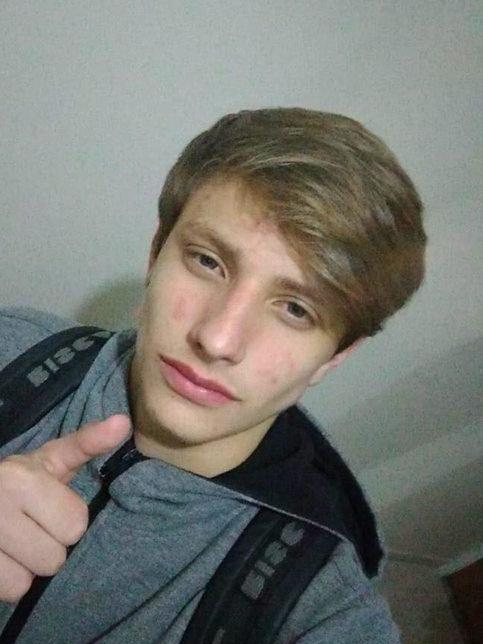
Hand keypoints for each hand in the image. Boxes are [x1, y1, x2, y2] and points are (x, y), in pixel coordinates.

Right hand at [0, 414, 129, 602]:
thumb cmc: (17, 480)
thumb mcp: (51, 459)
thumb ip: (87, 443)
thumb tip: (124, 422)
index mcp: (23, 479)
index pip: (75, 525)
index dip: (66, 521)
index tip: (48, 509)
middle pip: (53, 559)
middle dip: (47, 546)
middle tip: (31, 528)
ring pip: (27, 582)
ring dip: (25, 568)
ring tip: (14, 544)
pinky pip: (8, 593)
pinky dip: (6, 582)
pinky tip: (2, 558)